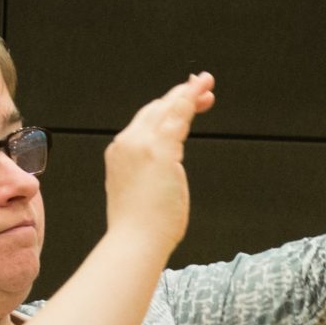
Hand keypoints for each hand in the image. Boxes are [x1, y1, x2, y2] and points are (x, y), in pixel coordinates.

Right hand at [103, 72, 213, 257]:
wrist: (134, 242)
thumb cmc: (140, 229)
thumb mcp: (140, 194)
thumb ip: (150, 176)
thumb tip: (164, 176)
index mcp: (120, 154)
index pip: (144, 123)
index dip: (165, 109)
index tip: (183, 105)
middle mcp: (126, 143)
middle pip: (155, 110)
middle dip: (179, 98)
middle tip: (202, 88)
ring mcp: (141, 144)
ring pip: (168, 109)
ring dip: (188, 93)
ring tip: (205, 83)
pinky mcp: (160, 150)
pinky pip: (179, 116)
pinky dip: (191, 99)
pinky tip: (202, 89)